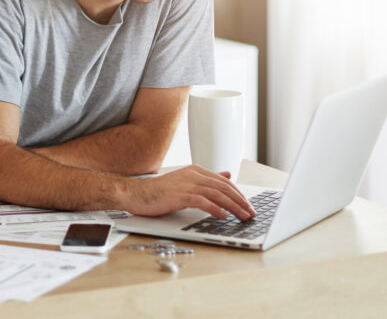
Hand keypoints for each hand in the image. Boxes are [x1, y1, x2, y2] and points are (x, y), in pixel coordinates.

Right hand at [122, 165, 255, 219]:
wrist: (135, 194)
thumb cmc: (158, 191)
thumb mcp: (185, 182)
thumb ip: (206, 179)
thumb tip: (227, 175)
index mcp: (195, 171)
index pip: (224, 182)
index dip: (238, 194)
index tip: (248, 205)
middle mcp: (192, 175)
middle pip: (223, 187)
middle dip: (240, 201)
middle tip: (251, 213)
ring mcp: (186, 184)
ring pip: (216, 194)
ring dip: (233, 206)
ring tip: (243, 216)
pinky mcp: (179, 195)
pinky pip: (202, 201)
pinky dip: (215, 209)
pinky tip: (223, 216)